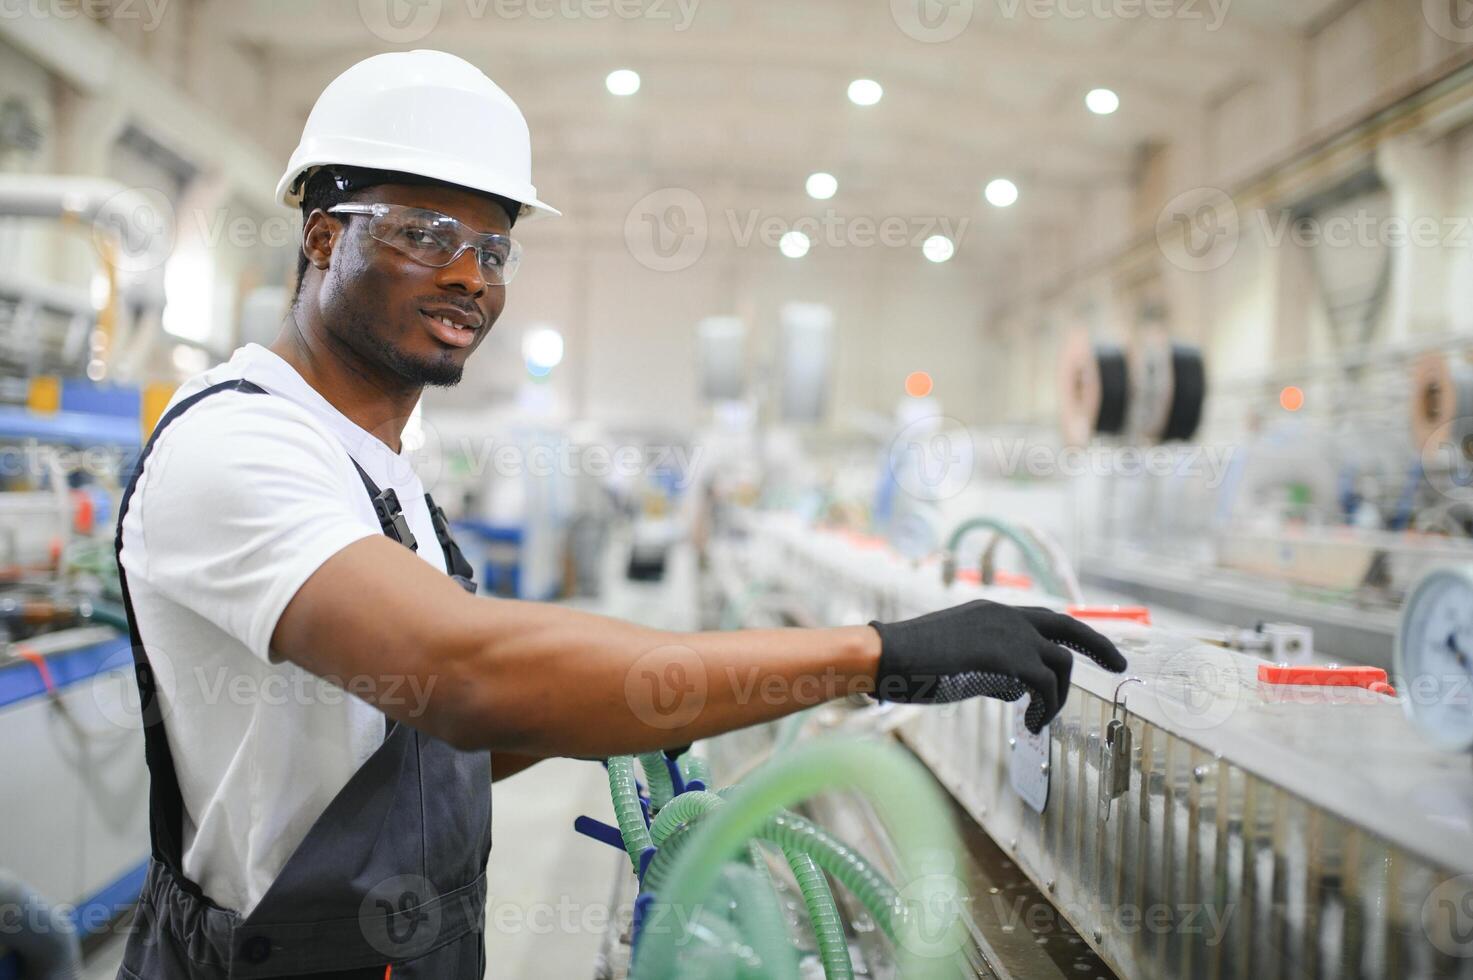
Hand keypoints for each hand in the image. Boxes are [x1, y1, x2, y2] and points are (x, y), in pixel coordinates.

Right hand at [869, 600, 1126, 732]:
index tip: (1099, 650)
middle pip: (1069, 629)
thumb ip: (992, 669)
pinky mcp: (1007, 656)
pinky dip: (1044, 707)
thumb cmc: (913, 662)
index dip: (1076, 634)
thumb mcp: (960, 661)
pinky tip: (1032, 724)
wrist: (888, 655)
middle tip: (1119, 665)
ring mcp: (1009, 633)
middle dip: (1099, 647)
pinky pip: (1043, 685)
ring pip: (1059, 664)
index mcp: (994, 613)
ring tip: (1040, 719)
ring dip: (1057, 695)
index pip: (1047, 619)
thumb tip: (1014, 691)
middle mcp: (1007, 616)